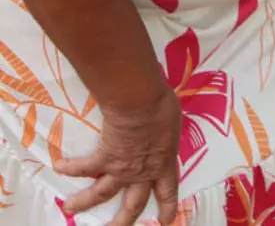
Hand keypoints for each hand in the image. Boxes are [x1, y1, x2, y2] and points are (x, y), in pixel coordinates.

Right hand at [55, 88, 180, 225]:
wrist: (141, 104)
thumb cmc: (162, 109)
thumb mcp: (173, 126)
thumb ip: (166, 136)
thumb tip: (163, 130)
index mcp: (164, 165)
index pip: (168, 192)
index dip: (167, 208)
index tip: (164, 221)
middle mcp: (142, 173)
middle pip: (133, 205)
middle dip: (123, 221)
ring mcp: (121, 168)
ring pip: (100, 194)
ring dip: (83, 202)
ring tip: (69, 208)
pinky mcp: (103, 157)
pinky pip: (83, 167)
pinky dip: (70, 167)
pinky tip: (58, 166)